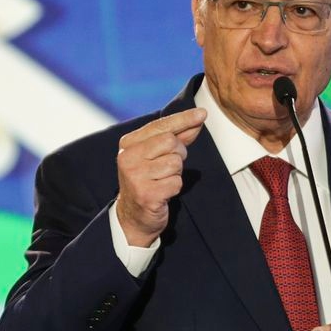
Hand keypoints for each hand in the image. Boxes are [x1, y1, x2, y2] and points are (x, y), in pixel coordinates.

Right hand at [115, 108, 206, 246]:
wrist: (133, 217)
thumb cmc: (148, 181)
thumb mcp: (156, 155)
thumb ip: (176, 136)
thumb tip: (198, 118)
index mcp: (128, 144)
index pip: (160, 126)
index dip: (184, 119)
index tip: (202, 113)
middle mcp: (128, 158)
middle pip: (171, 142)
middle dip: (178, 154)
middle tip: (169, 167)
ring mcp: (135, 176)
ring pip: (175, 163)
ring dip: (176, 173)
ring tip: (163, 180)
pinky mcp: (146, 194)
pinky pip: (176, 182)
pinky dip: (175, 188)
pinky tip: (163, 193)